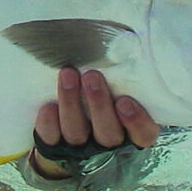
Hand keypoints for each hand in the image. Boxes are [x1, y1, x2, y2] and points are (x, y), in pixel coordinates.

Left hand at [30, 68, 160, 178]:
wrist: (71, 128)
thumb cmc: (107, 100)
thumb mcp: (124, 91)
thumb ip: (128, 80)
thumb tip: (128, 42)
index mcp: (133, 134)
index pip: (144, 135)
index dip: (137, 122)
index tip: (125, 101)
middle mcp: (109, 145)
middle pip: (107, 133)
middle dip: (99, 104)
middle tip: (92, 76)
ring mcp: (81, 148)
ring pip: (76, 132)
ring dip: (71, 103)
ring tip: (68, 74)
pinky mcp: (55, 146)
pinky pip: (51, 138)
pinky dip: (49, 123)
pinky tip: (48, 106)